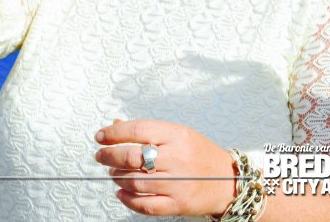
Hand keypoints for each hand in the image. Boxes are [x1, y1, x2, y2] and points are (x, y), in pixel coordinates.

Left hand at [93, 119, 235, 216]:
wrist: (227, 181)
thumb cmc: (202, 155)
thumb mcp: (180, 134)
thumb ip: (149, 131)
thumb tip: (117, 125)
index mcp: (177, 136)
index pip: (137, 130)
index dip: (114, 133)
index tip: (101, 136)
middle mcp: (176, 158)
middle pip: (132, 156)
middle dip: (109, 156)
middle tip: (101, 155)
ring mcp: (176, 183)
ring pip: (134, 181)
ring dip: (117, 177)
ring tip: (113, 172)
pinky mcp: (176, 204)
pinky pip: (144, 204)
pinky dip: (127, 199)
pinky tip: (121, 192)